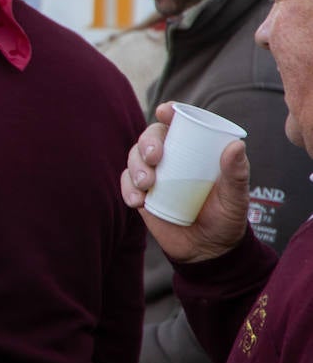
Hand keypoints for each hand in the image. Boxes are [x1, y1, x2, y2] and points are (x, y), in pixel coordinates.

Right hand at [120, 101, 249, 262]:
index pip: (179, 124)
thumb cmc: (226, 218)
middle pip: (150, 138)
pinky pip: (126, 184)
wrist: (208, 251)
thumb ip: (236, 173)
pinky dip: (127, 189)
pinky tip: (137, 201)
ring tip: (146, 184)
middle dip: (147, 143)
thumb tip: (236, 145)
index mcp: (195, 150)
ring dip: (135, 167)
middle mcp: (172, 158)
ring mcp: (154, 175)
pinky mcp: (141, 193)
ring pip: (134, 158)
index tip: (164, 112)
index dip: (169, 113)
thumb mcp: (235, 197)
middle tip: (154, 158)